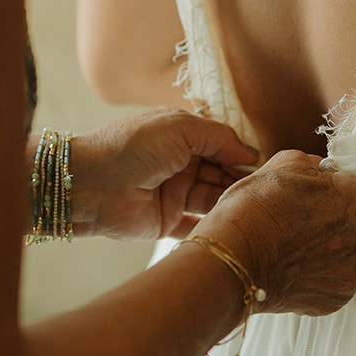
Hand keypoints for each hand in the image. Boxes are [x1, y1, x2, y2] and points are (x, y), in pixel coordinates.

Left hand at [57, 110, 258, 240]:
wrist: (89, 184)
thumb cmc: (131, 146)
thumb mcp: (180, 128)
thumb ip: (219, 138)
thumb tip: (251, 154)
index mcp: (183, 137)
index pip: (222, 147)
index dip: (242, 156)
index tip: (265, 168)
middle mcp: (181, 165)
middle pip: (221, 174)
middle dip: (240, 181)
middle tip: (263, 191)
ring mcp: (175, 194)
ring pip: (214, 200)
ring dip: (230, 203)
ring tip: (251, 208)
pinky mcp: (167, 222)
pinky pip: (197, 228)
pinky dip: (214, 227)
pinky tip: (234, 226)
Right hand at [194, 151, 355, 315]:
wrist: (232, 259)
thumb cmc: (255, 210)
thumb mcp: (286, 162)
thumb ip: (316, 166)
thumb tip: (322, 172)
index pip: (350, 187)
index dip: (325, 191)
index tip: (306, 199)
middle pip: (353, 223)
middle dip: (331, 223)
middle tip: (298, 225)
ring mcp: (353, 272)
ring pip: (345, 255)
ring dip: (326, 252)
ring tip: (293, 250)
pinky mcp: (338, 300)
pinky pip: (333, 282)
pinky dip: (317, 277)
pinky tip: (293, 268)